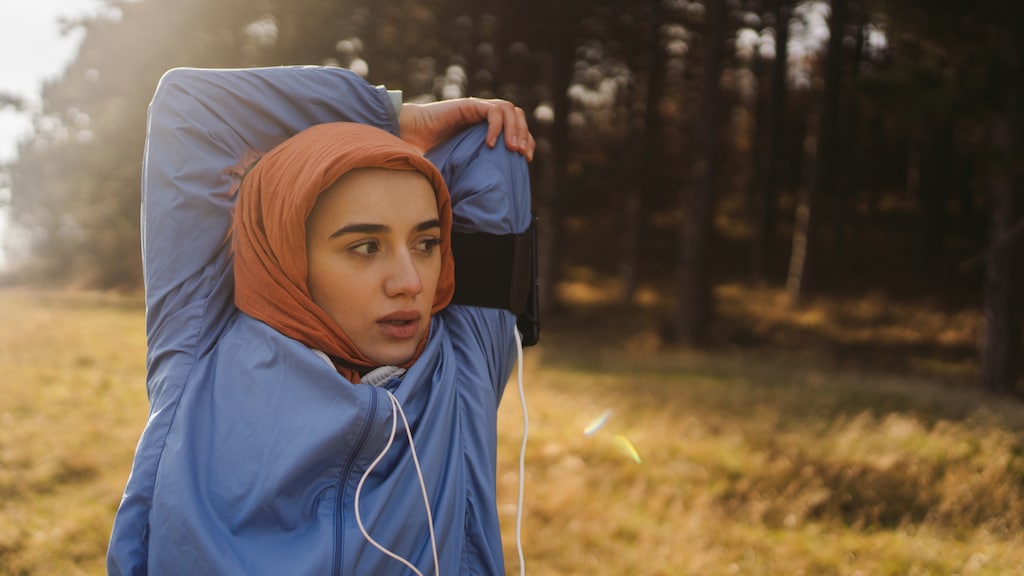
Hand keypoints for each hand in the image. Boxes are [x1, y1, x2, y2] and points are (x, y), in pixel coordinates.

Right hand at [399, 98, 534, 160]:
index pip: (517, 127)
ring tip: (511, 149)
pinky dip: (496, 126)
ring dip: (515, 129)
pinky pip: (493, 111)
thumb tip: (488, 197)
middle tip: (521, 155)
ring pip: (509, 110)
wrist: (411, 134)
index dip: (527, 140)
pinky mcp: (469, 106)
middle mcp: (484, 115)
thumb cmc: (431, 151)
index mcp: (487, 126)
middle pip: (518, 116)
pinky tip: (491, 144)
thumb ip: (475, 169)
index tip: (526, 159)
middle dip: (524, 134)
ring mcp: (478, 108)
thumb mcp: (461, 163)